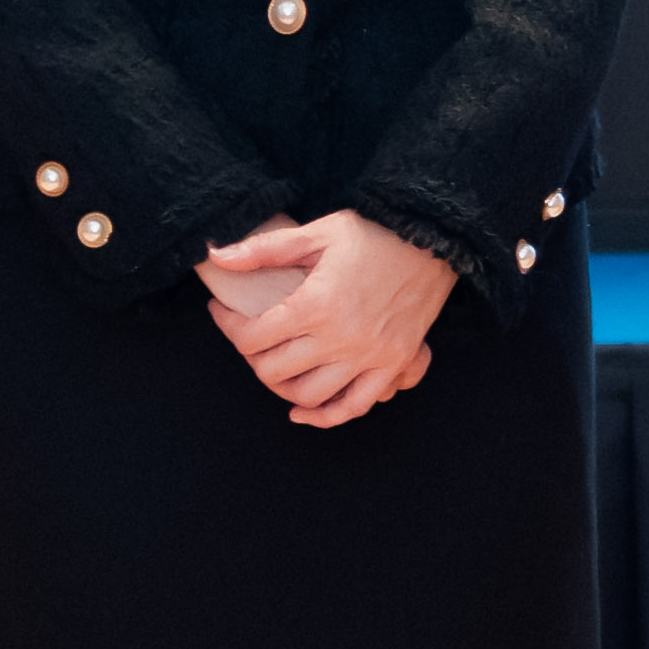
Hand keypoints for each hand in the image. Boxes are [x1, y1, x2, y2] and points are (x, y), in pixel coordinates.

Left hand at [203, 214, 450, 426]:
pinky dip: (326, 416)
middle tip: (249, 339)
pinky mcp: (392, 365)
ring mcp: (368, 356)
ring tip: (274, 367)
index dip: (228, 326)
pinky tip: (303, 411)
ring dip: (282, 388)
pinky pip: (354, 406)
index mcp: (315, 304)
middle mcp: (340, 337)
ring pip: (308, 395)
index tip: (223, 312)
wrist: (432, 241)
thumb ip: (263, 249)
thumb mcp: (317, 232)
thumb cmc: (373, 234)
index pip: (252, 337)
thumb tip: (216, 254)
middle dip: (251, 357)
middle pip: (273, 371)